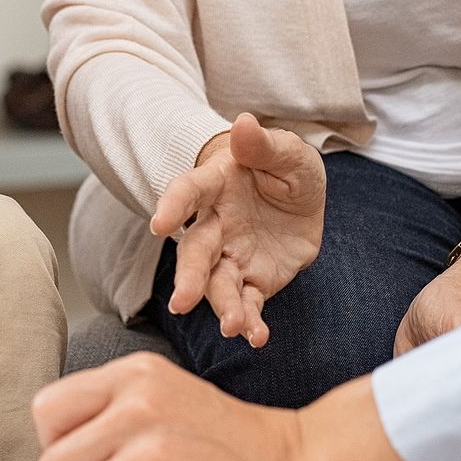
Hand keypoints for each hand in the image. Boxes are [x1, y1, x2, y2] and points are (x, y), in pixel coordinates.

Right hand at [150, 114, 326, 345]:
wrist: (299, 199)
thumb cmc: (283, 167)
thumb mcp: (288, 152)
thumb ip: (265, 145)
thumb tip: (245, 123)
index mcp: (217, 185)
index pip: (188, 192)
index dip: (173, 206)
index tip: (160, 224)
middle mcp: (216, 224)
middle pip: (196, 251)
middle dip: (189, 276)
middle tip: (182, 301)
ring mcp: (232, 256)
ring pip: (217, 284)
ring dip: (222, 306)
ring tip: (231, 327)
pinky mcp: (253, 281)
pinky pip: (247, 303)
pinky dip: (250, 322)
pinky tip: (256, 337)